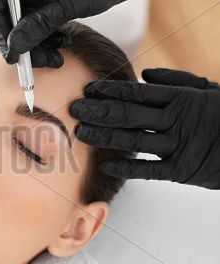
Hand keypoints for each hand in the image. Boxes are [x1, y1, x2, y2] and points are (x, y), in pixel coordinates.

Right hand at [0, 0, 125, 67]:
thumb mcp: (69, 3)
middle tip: (43, 62)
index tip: (14, 56)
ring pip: (18, 25)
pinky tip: (60, 41)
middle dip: (22, 45)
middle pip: (2, 19)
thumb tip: (15, 46)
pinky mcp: (39, 1)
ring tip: (56, 57)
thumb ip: (40, 23)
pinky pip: (31, 22)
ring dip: (35, 46)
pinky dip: (43, 37)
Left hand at [70, 68, 219, 189]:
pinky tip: (106, 165)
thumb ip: (177, 80)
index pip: (138, 94)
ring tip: (81, 132)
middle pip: (130, 114)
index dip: (112, 91)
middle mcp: (175, 120)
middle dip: (100, 111)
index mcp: (180, 99)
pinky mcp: (181, 170)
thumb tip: (146, 73)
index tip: (90, 90)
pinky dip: (128, 168)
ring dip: (106, 136)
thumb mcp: (207, 90)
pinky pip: (150, 169)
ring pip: (135, 140)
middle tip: (76, 108)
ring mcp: (178, 146)